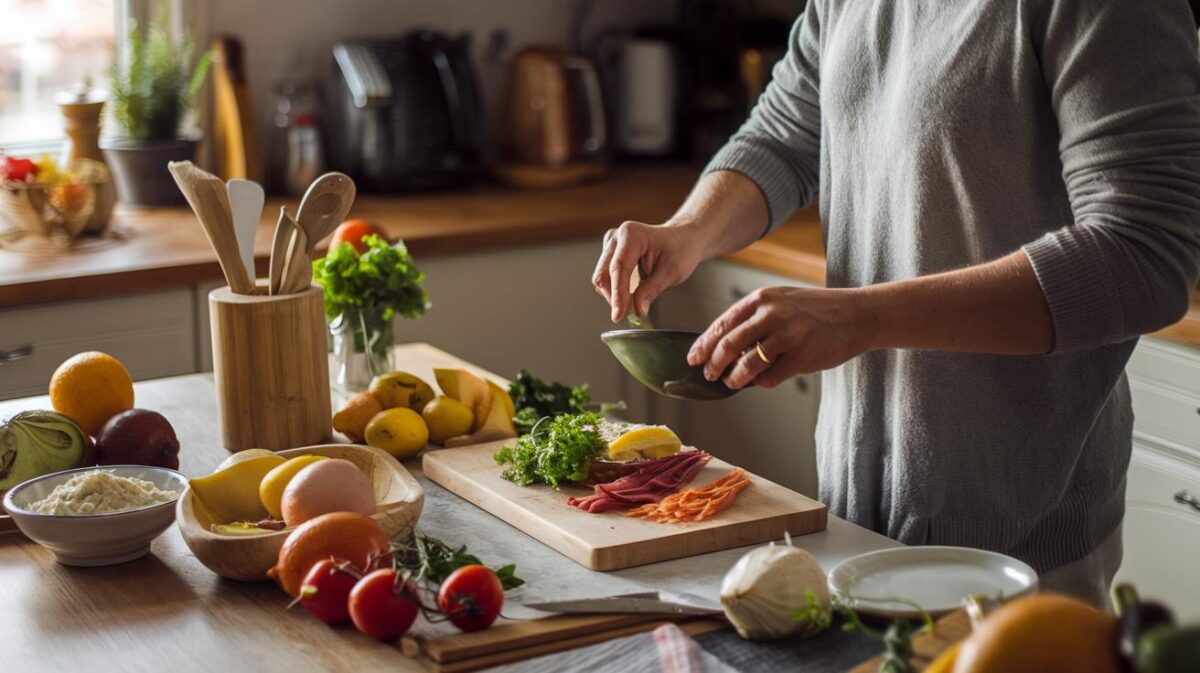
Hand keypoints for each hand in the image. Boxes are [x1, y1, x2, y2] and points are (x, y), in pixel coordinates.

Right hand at [592, 220, 704, 321]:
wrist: (683, 238)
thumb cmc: (681, 249)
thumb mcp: (671, 272)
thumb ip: (651, 290)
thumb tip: (638, 310)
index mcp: (632, 235)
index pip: (619, 269)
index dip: (617, 294)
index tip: (618, 315)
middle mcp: (617, 237)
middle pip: (604, 274)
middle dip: (615, 297)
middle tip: (631, 313)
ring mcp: (612, 244)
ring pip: (602, 277)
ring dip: (614, 294)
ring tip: (635, 302)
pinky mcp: (611, 253)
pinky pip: (606, 276)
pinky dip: (615, 289)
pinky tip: (630, 293)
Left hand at [687, 286, 873, 388]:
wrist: (858, 314)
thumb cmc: (816, 311)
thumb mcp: (782, 302)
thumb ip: (754, 319)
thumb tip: (723, 347)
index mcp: (762, 298)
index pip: (722, 324)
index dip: (704, 344)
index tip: (693, 359)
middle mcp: (771, 313)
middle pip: (728, 344)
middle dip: (714, 364)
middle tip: (709, 375)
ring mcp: (787, 334)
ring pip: (746, 364)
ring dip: (734, 378)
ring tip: (731, 382)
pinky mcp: (802, 355)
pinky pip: (770, 377)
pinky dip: (762, 383)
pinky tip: (763, 381)